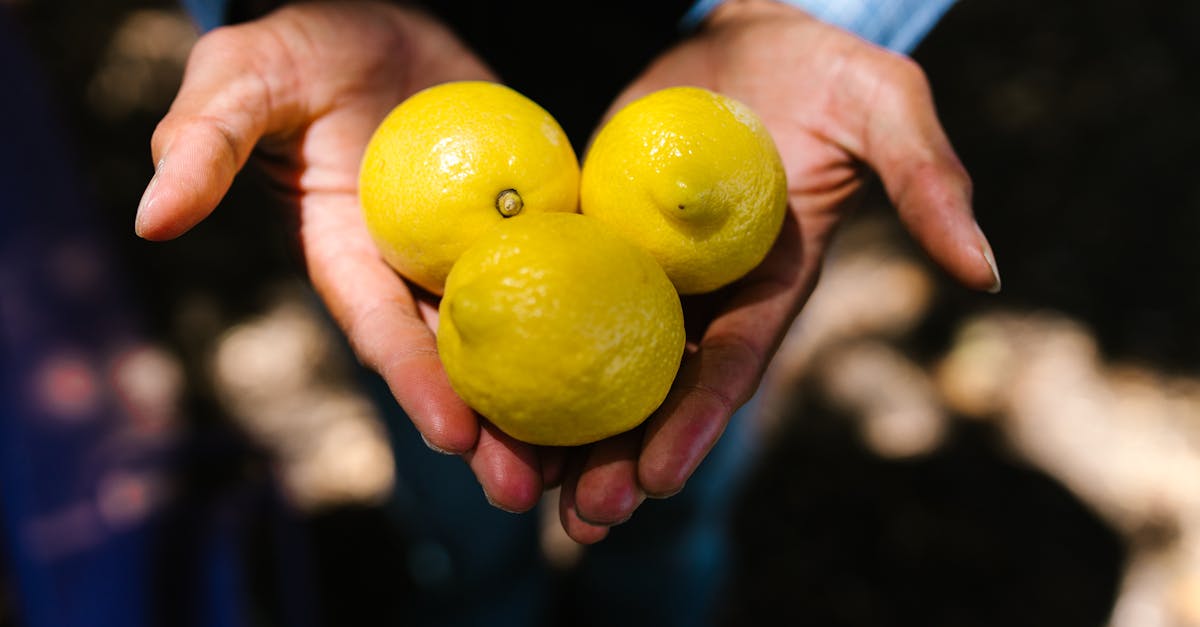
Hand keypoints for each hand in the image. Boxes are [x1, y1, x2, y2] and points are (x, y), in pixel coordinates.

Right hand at [136, 2, 552, 511]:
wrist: (378, 19)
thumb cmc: (300, 48)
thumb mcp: (245, 79)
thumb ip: (204, 141)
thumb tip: (152, 219)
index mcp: (349, 257)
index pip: (383, 330)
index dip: (416, 383)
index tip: (453, 436)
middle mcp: (413, 271)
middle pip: (458, 360)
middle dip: (489, 431)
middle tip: (531, 492)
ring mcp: (476, 251)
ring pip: (519, 337)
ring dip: (547, 403)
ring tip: (591, 463)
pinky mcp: (528, 222)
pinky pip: (564, 271)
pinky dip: (592, 317)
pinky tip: (634, 362)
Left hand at [558, 0, 1000, 541]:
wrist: (746, 37)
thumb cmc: (822, 69)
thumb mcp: (883, 106)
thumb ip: (928, 180)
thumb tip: (985, 272)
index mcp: (768, 288)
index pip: (731, 366)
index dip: (697, 422)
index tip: (660, 476)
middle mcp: (703, 299)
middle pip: (657, 392)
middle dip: (623, 459)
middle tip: (582, 519)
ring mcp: (642, 276)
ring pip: (596, 366)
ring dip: (564, 431)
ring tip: (520, 487)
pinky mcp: (593, 241)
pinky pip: (551, 301)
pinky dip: (523, 352)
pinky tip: (480, 394)